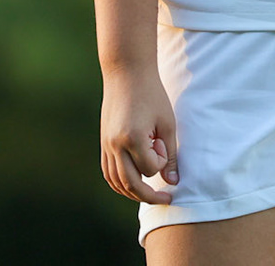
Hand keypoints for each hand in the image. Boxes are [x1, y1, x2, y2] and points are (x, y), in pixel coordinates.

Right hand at [100, 64, 178, 203]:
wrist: (126, 73)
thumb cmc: (151, 95)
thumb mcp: (167, 123)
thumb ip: (170, 155)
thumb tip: (172, 182)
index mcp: (132, 137)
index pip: (149, 168)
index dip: (161, 159)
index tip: (162, 141)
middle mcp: (115, 144)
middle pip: (130, 184)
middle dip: (149, 196)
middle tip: (166, 200)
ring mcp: (106, 144)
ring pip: (116, 182)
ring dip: (132, 193)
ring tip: (148, 194)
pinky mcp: (103, 142)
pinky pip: (108, 172)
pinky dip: (119, 183)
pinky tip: (132, 184)